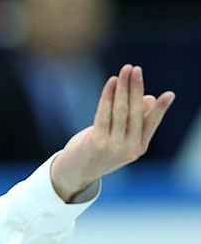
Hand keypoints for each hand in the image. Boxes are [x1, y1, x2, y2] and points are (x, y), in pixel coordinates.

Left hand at [50, 64, 174, 201]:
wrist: (74, 174)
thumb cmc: (99, 151)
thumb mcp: (119, 138)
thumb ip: (134, 121)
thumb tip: (148, 98)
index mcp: (138, 148)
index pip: (151, 124)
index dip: (160, 109)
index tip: (168, 95)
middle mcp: (128, 149)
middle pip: (136, 113)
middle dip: (136, 88)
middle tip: (136, 70)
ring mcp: (113, 147)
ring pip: (121, 110)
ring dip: (123, 87)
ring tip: (125, 70)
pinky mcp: (97, 142)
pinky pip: (104, 113)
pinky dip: (108, 95)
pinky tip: (112, 82)